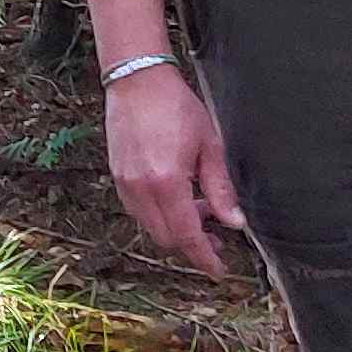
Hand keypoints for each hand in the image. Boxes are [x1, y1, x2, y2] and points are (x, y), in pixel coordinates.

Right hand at [104, 60, 249, 280]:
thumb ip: (221, 188)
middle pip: (167, 238)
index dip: (204, 258)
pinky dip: (158, 214)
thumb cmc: (175, 106)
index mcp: (167, 183)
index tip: (218, 270)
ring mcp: (125, 184)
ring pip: (151, 227)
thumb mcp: (210, 146)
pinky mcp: (117, 177)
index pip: (188, 235)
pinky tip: (175, 196)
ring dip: (174, 227)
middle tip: (216, 232)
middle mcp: (141, 189)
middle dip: (192, 243)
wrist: (137, 80)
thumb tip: (235, 222)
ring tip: (197, 207)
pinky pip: (138, 210)